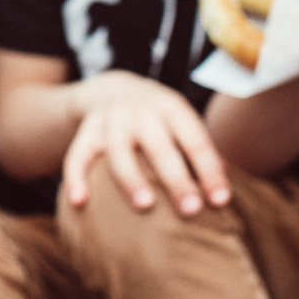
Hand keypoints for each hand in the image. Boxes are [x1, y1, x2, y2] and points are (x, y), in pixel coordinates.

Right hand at [64, 71, 230, 216]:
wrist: (112, 89)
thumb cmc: (158, 119)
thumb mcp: (181, 122)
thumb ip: (199, 152)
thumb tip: (222, 194)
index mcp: (171, 108)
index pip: (194, 139)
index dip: (209, 170)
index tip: (220, 201)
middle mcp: (140, 110)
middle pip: (159, 145)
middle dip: (175, 177)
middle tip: (190, 210)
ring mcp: (110, 119)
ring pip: (119, 149)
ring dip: (132, 177)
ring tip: (145, 205)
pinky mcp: (87, 130)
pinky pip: (78, 154)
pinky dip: (76, 177)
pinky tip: (79, 202)